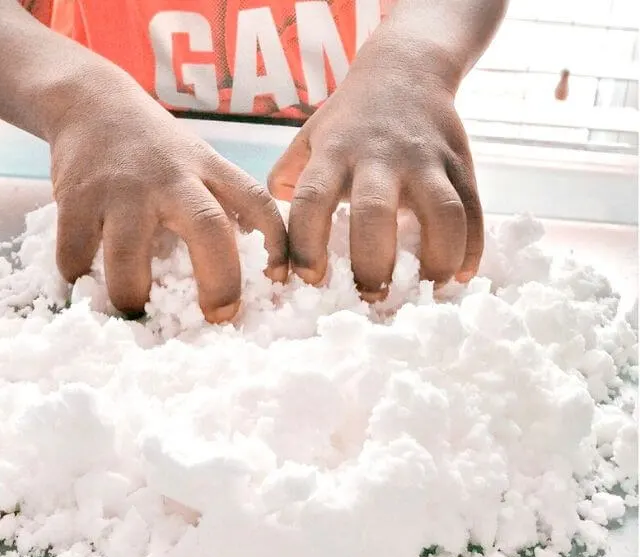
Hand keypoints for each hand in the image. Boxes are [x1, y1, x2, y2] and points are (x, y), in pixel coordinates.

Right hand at [49, 70, 287, 321]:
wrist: (90, 103)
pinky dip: (80, 280)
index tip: (282, 281)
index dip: (278, 245)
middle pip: (208, 230)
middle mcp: (171, 178)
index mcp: (208, 170)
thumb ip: (224, 203)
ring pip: (129, 261)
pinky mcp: (77, 199)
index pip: (258, 202)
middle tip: (217, 318)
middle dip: (219, 284)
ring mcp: (122, 189)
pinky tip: (87, 282)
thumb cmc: (153, 149)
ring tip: (135, 311)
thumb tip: (260, 264)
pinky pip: (76, 257)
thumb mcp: (199, 162)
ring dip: (132, 298)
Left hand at [268, 37, 482, 300]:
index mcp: (334, 152)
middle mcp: (380, 155)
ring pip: (441, 214)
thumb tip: (268, 233)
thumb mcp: (309, 139)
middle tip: (370, 298)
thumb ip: (288, 181)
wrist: (406, 70)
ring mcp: (426, 159)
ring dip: (435, 260)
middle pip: (375, 214)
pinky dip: (472, 248)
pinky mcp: (461, 164)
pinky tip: (461, 275)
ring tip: (423, 291)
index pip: (312, 200)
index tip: (309, 281)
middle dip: (371, 265)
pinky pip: (474, 209)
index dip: (307, 245)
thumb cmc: (349, 120)